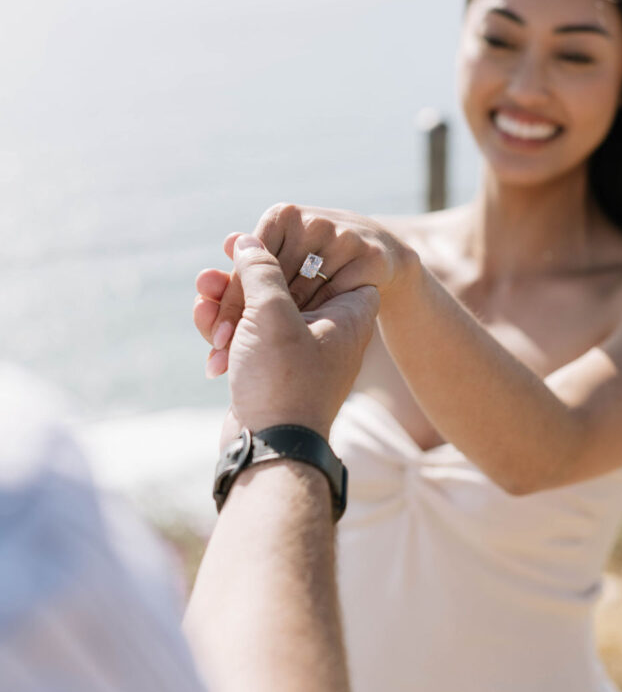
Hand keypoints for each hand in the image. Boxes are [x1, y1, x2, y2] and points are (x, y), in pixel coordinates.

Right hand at [194, 203, 412, 376]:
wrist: (270, 449)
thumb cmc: (282, 379)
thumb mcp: (272, 312)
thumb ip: (262, 269)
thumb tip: (249, 242)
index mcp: (349, 316)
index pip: (343, 268)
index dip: (311, 252)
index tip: (279, 242)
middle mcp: (330, 333)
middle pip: (291, 285)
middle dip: (250, 275)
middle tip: (222, 263)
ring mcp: (299, 354)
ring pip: (264, 311)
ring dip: (230, 300)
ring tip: (202, 291)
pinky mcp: (271, 372)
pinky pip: (250, 337)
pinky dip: (227, 328)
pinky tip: (204, 319)